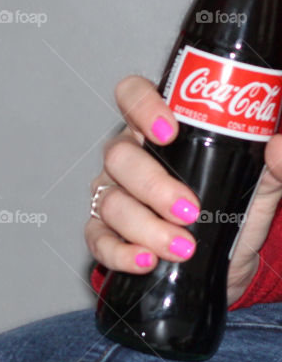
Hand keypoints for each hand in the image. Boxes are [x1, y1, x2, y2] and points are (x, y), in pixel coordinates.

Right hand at [85, 76, 281, 304]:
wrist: (225, 265)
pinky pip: (98, 241)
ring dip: (145, 226)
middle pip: (119, 156)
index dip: (142, 106)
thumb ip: (277, 167)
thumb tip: (279, 147)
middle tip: (189, 211)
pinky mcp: (104, 234)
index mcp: (159, 132)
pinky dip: (120, 253)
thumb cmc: (234, 213)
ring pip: (111, 202)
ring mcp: (111, 195)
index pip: (134, 97)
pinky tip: (146, 261)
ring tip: (182, 248)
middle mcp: (129, 159)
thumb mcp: (262, 187)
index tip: (170, 131)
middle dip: (154, 186)